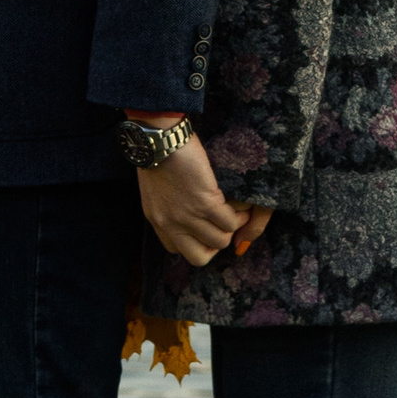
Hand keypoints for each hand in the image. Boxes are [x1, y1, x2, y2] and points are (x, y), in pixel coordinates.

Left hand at [132, 131, 269, 264]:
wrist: (159, 140)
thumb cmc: (157, 156)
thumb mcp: (155, 191)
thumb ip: (167, 207)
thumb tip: (184, 212)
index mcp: (158, 221)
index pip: (176, 250)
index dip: (194, 243)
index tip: (204, 230)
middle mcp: (172, 224)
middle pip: (199, 257)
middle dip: (214, 245)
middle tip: (222, 227)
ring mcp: (188, 216)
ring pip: (220, 241)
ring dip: (232, 229)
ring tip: (238, 214)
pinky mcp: (205, 203)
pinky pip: (230, 222)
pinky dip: (239, 216)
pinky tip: (242, 206)